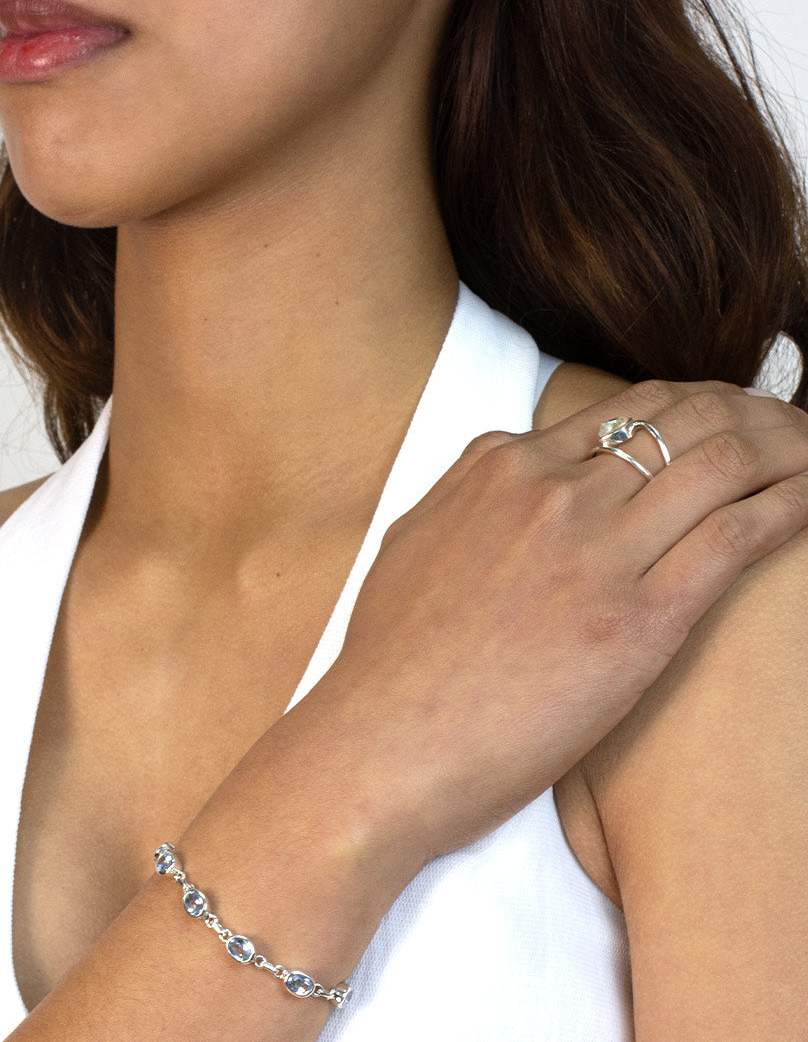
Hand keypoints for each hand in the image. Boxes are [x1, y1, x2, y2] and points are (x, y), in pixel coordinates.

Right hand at [256, 379, 807, 883]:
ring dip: (785, 448)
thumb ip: (467, 494)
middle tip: (786, 429)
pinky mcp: (639, 619)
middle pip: (681, 419)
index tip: (718, 424)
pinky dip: (791, 505)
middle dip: (748, 412)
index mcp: (498, 469)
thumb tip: (508, 475)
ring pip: (721, 461)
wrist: (384, 741)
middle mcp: (552, 492)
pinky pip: (737, 535)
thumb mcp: (413, 542)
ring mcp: (596, 550)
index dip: (685, 409)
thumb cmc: (391, 661)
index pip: (620, 410)